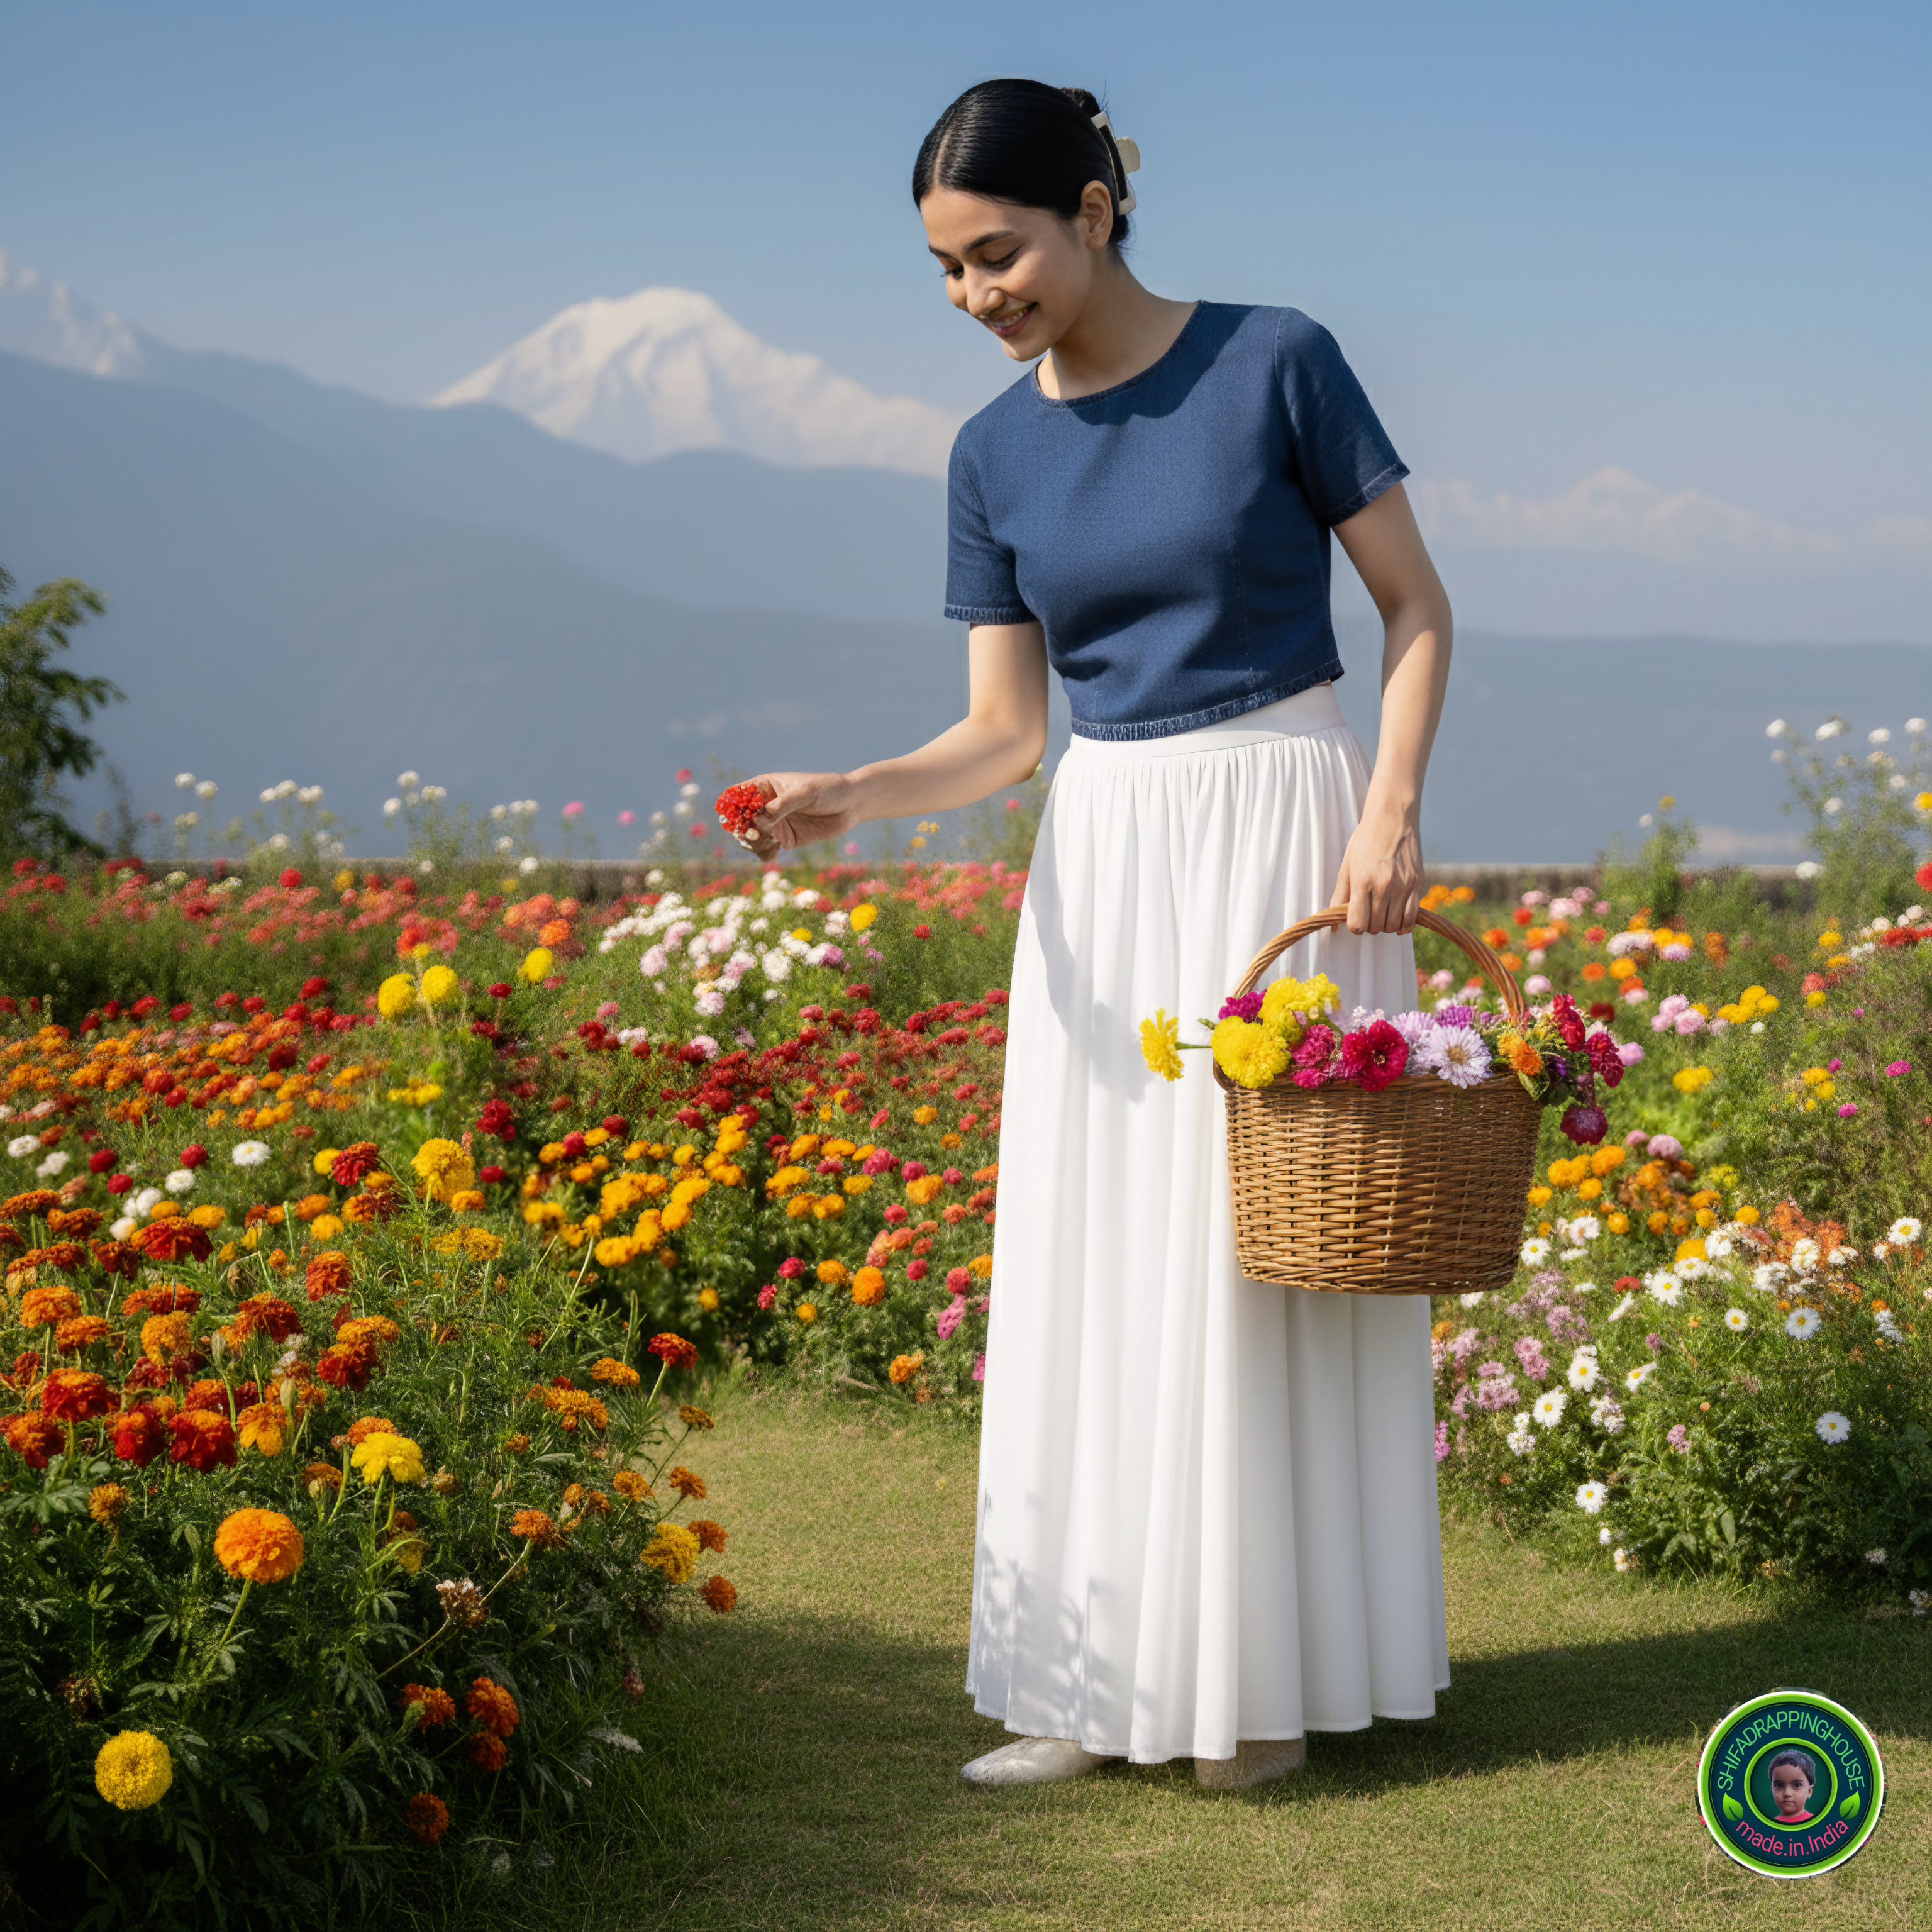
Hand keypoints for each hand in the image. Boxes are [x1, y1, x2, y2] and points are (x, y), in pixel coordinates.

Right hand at [734, 771, 860, 861]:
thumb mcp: (805, 793)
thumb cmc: (828, 789)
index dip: (731, 806)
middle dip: (741, 828)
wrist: (851, 804)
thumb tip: (760, 819)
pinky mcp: (785, 839)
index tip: (734, 816)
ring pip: (751, 836)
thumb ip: (782, 805)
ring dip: (752, 842)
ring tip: (765, 842)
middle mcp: (765, 806)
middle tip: (752, 834)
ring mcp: (774, 823)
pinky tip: (773, 851)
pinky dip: (764, 853)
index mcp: (765, 786)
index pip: (739, 795)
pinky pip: (767, 849)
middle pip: (741, 819)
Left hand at [1329, 809, 1422, 934]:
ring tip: (1381, 914)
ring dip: (1385, 926)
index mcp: (1362, 881)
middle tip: (1368, 914)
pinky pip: (1412, 918)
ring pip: (1393, 925)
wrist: (1392, 818)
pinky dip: (1403, 925)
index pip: (1358, 922)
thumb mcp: (1346, 867)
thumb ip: (1339, 896)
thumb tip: (1334, 926)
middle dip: (1369, 926)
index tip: (1354, 919)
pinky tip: (1397, 921)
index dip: (1354, 926)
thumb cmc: (1365, 841)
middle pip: (1375, 926)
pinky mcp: (1417, 884)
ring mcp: (1403, 886)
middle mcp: (1383, 886)